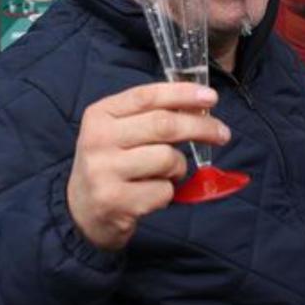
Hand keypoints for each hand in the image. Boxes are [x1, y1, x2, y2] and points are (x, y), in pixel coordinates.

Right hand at [68, 82, 229, 250]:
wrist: (82, 211)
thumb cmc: (111, 164)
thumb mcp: (119, 132)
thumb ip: (150, 115)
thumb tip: (198, 105)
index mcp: (99, 114)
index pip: (147, 96)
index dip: (183, 94)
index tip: (211, 97)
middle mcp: (98, 139)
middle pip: (164, 125)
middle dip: (201, 128)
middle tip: (222, 134)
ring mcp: (104, 171)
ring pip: (167, 159)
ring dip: (179, 167)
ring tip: (168, 174)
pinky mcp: (115, 201)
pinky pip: (163, 191)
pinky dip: (167, 193)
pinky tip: (151, 194)